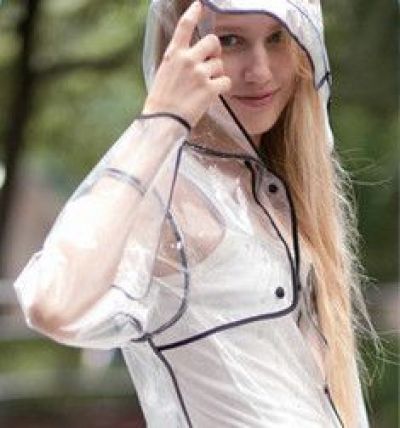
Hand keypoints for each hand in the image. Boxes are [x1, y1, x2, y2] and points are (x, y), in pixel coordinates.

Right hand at [142, 0, 230, 127]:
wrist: (162, 120)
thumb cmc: (161, 101)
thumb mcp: (164, 73)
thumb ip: (178, 61)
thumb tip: (192, 57)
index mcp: (173, 54)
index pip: (185, 26)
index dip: (194, 13)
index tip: (199, 5)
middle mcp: (187, 59)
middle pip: (213, 41)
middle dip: (216, 50)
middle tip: (213, 61)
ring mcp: (199, 73)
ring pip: (220, 64)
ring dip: (217, 74)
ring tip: (205, 87)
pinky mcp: (209, 88)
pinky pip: (226, 81)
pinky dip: (222, 88)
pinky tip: (213, 94)